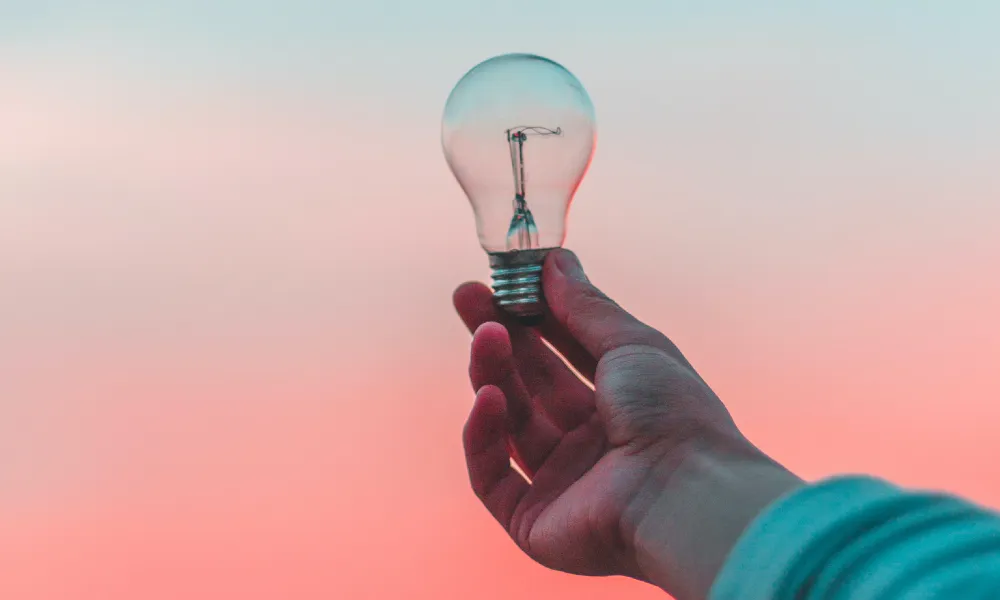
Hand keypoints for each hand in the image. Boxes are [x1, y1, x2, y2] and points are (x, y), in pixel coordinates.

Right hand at [455, 249, 800, 598]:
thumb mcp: (631, 344)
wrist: (684, 493)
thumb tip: (554, 260)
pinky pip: (492, 476)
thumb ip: (585, 306)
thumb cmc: (672, 413)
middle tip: (466, 297)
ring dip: (492, 375)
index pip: (563, 353)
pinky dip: (484, 437)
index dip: (531, 317)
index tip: (501, 281)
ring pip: (509, 423)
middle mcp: (590, 443)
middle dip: (498, 338)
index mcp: (620, 404)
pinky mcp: (533, 521)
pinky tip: (488, 398)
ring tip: (485, 335)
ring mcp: (561, 483)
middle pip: (530, 384)